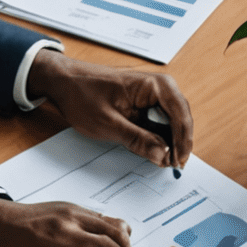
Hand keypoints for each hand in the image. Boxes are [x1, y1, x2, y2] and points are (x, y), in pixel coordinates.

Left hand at [25, 50, 193, 170]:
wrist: (63, 81)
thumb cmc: (81, 94)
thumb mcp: (108, 123)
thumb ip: (138, 140)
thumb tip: (162, 155)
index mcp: (154, 85)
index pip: (180, 115)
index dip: (183, 141)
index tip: (179, 161)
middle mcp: (158, 87)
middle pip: (180, 118)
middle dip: (178, 142)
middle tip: (173, 165)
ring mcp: (152, 94)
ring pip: (171, 121)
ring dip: (169, 140)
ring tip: (164, 160)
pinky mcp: (144, 102)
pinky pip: (158, 120)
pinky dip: (158, 136)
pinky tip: (154, 149)